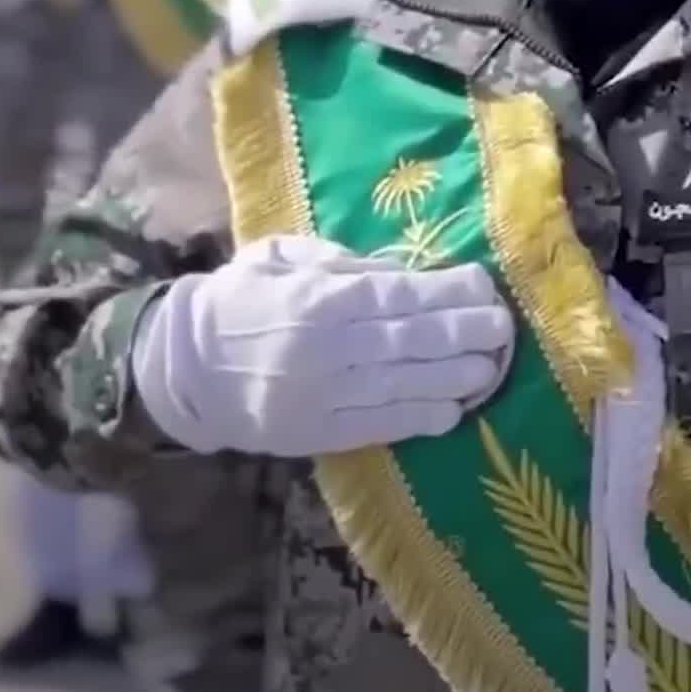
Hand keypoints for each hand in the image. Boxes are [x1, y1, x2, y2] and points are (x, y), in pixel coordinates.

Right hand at [131, 236, 514, 456]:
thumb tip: (402, 273)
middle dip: (466, 332)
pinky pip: (381, 426)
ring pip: (404, 385)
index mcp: (317, 298)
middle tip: (505, 327)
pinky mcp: (319, 433)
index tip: (484, 285)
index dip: (447, 292)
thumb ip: (341, 263)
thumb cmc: (240, 301)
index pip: (397, 295)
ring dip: (456, 377)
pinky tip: (454, 409)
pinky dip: (420, 418)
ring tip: (492, 367)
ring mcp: (324, 395)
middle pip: (411, 340)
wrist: (185, 368)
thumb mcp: (281, 258)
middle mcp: (327, 347)